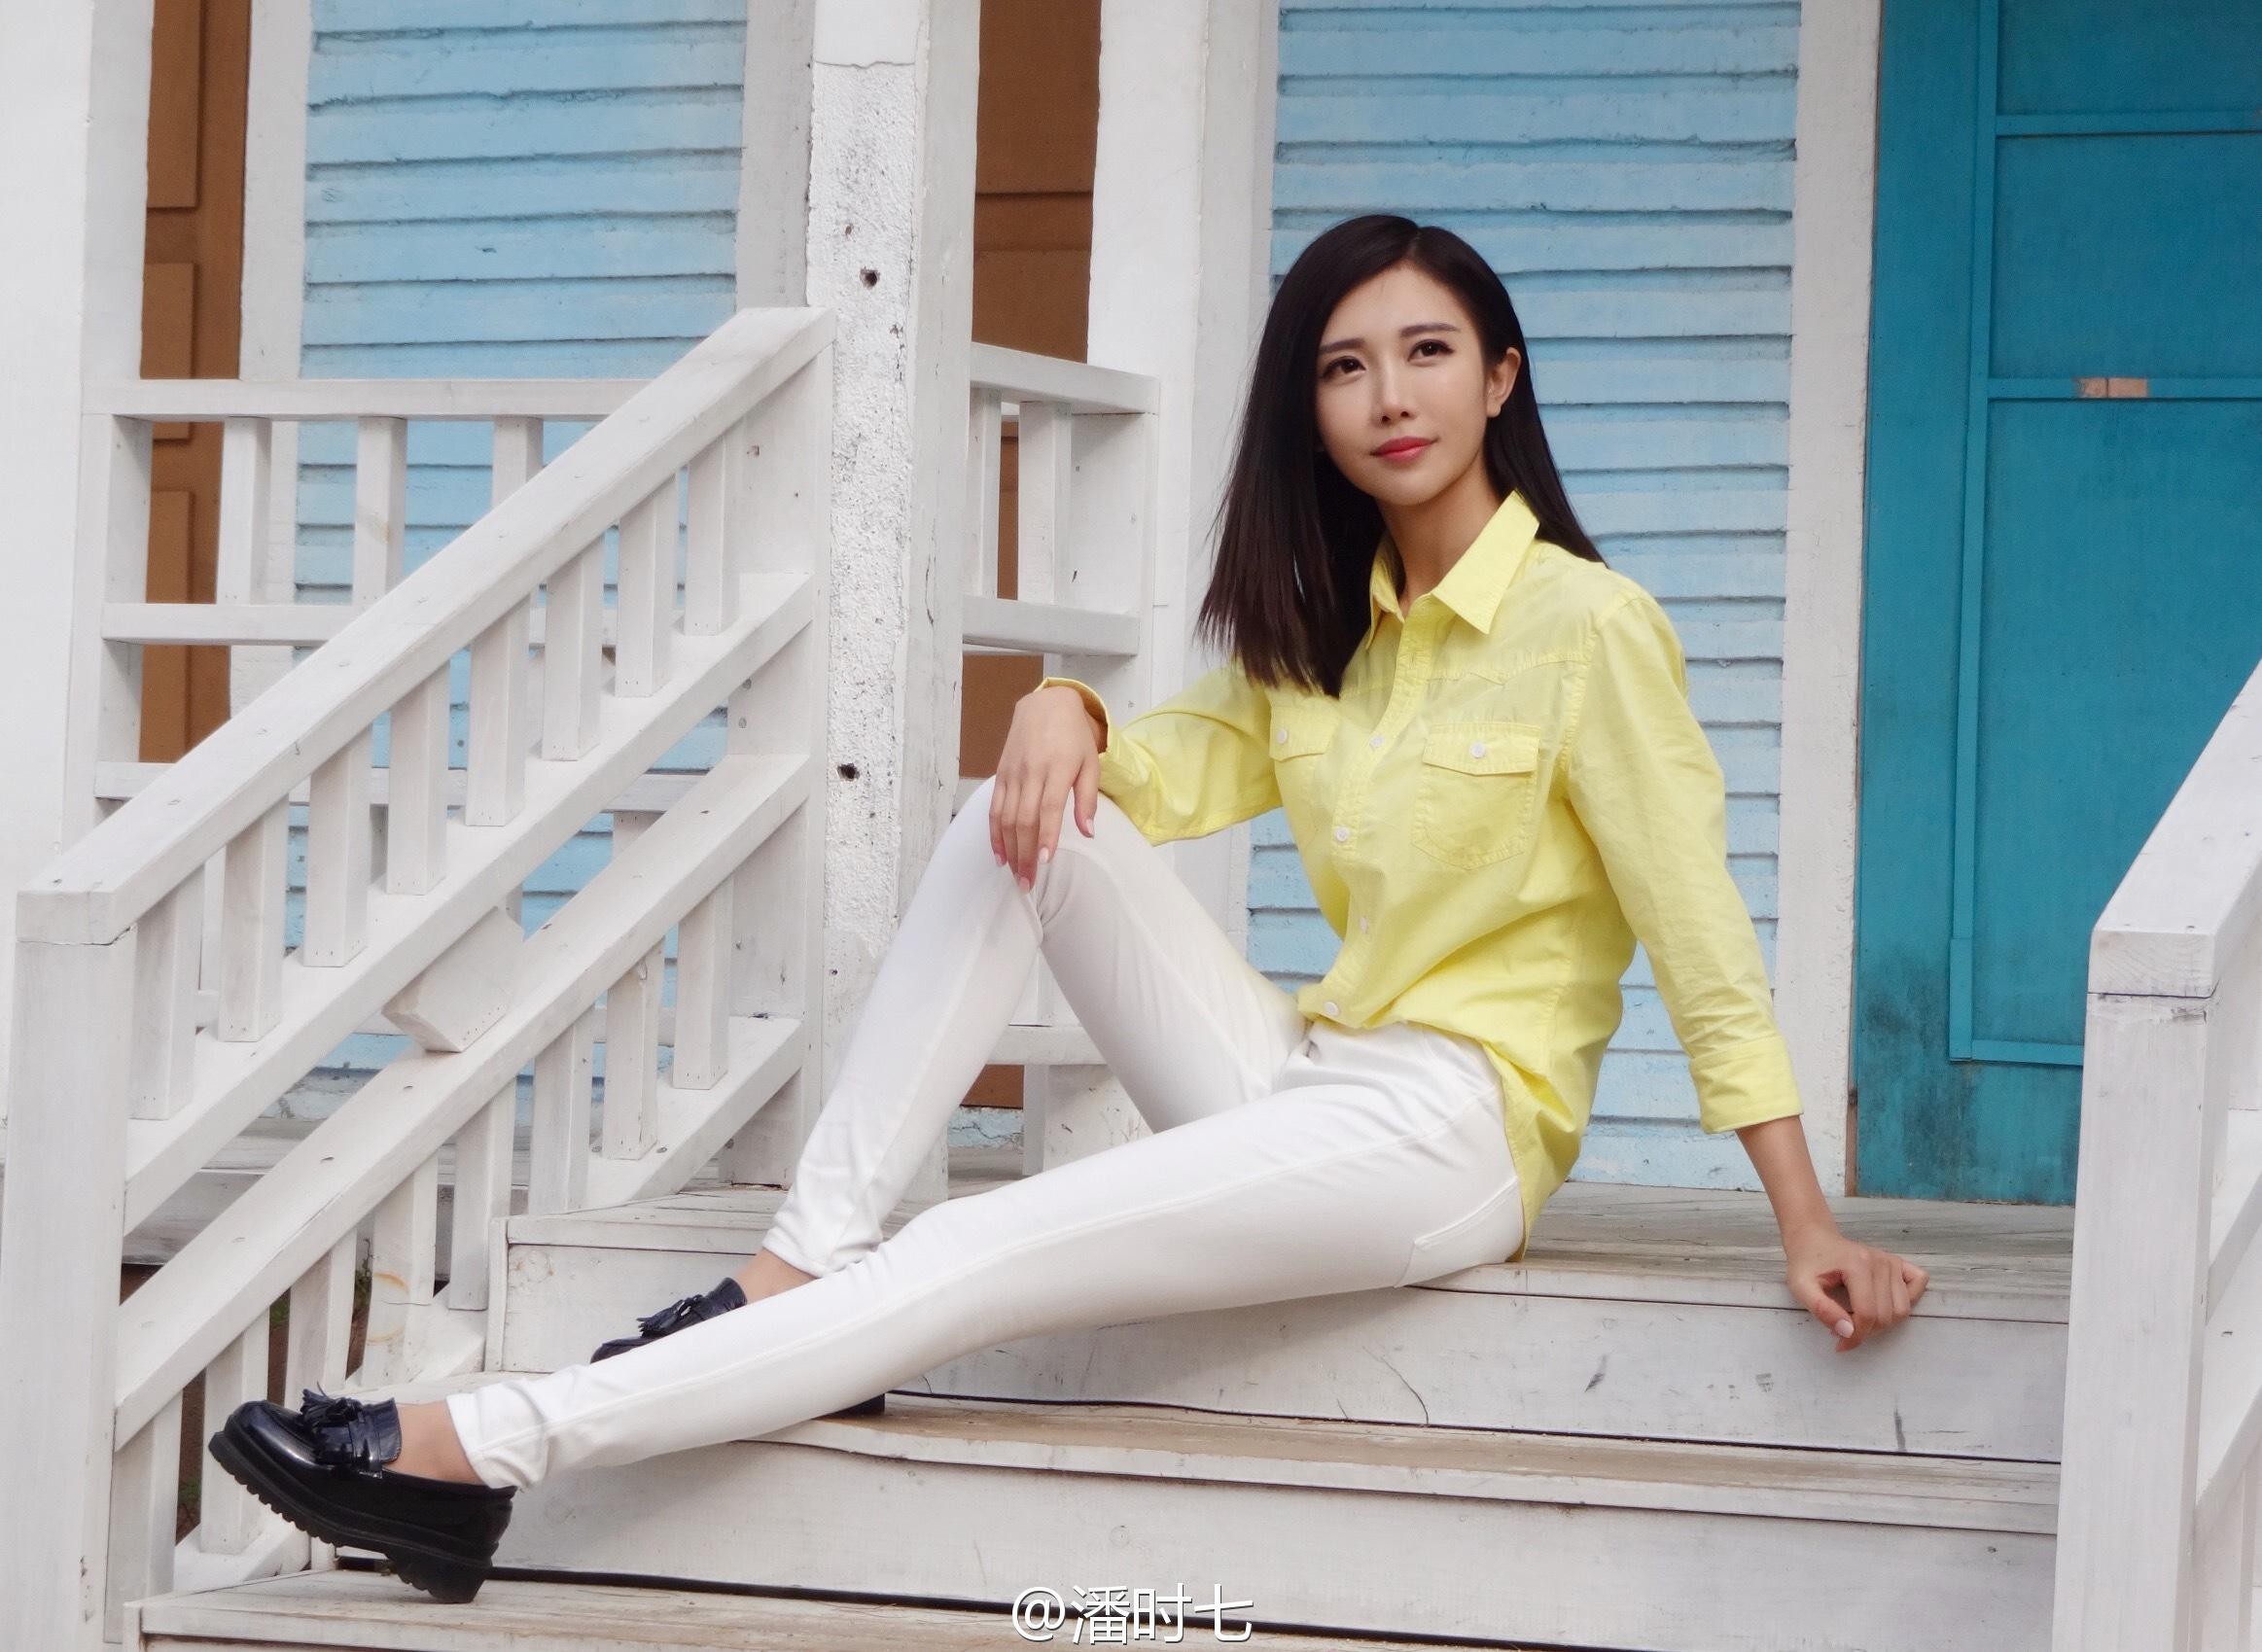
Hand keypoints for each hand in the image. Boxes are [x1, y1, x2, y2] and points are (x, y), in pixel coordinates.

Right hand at [991, 686, 1101, 890]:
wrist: (1045, 705)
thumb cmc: (1074, 737)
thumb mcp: (1091, 763)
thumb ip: (1087, 799)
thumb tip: (1088, 833)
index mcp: (1057, 768)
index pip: (1048, 808)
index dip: (1046, 837)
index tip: (1045, 862)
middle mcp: (1031, 772)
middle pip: (1023, 819)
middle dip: (1025, 854)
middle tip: (1028, 883)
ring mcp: (1013, 773)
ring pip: (1005, 817)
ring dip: (1008, 849)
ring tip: (1015, 874)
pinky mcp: (1001, 774)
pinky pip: (994, 808)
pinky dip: (994, 833)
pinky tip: (999, 854)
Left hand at [1783, 1220, 1928, 1352]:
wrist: (1813, 1240)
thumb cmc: (1806, 1264)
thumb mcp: (1800, 1287)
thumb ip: (1821, 1310)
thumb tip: (1848, 1332)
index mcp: (1857, 1265)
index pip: (1868, 1314)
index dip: (1855, 1336)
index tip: (1839, 1343)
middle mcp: (1880, 1262)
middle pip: (1886, 1315)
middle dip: (1866, 1331)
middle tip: (1844, 1328)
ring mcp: (1891, 1261)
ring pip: (1902, 1309)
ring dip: (1884, 1323)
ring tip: (1859, 1319)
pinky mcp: (1898, 1263)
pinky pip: (1917, 1284)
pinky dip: (1908, 1300)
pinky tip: (1885, 1304)